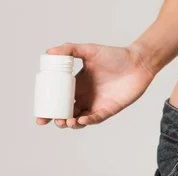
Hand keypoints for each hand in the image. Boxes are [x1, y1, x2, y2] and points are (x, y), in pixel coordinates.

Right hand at [36, 43, 155, 128]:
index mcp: (77, 85)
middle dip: (58, 120)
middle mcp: (86, 96)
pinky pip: (96, 118)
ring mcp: (97, 104)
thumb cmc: (115, 55)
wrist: (138, 62)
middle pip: (67, 113)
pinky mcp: (109, 109)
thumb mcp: (90, 50)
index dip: (49, 109)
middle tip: (51, 120)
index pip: (59, 100)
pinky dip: (88, 120)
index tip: (40, 115)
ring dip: (71, 123)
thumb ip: (70, 49)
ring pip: (80, 119)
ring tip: (67, 121)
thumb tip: (49, 52)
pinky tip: (81, 119)